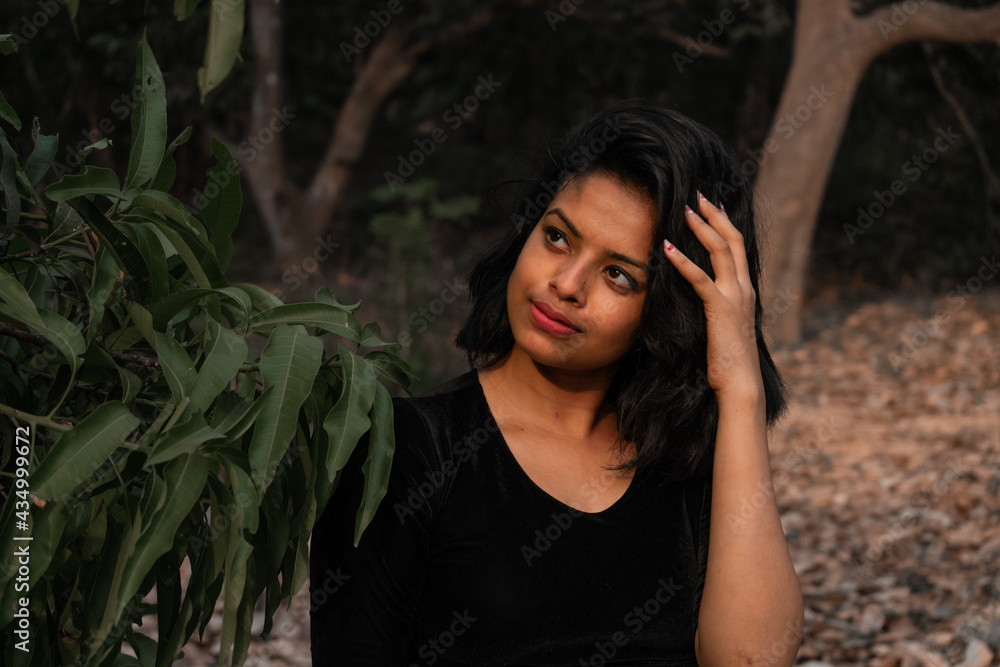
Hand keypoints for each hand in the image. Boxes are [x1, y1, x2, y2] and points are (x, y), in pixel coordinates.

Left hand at [662, 193, 763, 398]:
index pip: (737, 249)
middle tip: (699, 196)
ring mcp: (735, 298)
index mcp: (746, 292)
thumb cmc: (729, 363)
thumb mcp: (725, 329)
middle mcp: (744, 289)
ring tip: (685, 211)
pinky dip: (683, 261)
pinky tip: (667, 248)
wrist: (740, 385)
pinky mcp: (721, 309)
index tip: (713, 208)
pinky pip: (700, 279)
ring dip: (701, 228)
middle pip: (732, 240)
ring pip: (720, 251)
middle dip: (715, 215)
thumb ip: (719, 311)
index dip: (725, 225)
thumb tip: (704, 303)